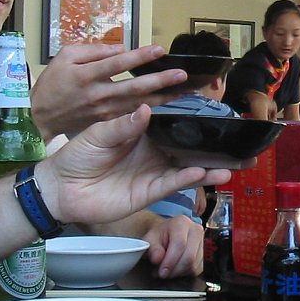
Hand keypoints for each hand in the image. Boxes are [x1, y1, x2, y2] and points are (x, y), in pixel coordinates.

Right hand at [31, 43, 187, 139]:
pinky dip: (150, 110)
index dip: (140, 56)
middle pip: (134, 87)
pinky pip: (132, 115)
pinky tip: (166, 105)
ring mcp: (105, 111)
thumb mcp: (65, 56)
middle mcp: (99, 94)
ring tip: (183, 91)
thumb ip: (93, 51)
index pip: (118, 63)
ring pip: (138, 103)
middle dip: (160, 80)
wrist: (40, 116)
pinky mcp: (107, 122)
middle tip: (181, 75)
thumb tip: (120, 49)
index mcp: (87, 75)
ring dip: (162, 98)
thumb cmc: (53, 82)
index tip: (159, 49)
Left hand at [35, 105, 231, 226]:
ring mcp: (153, 172)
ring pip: (188, 168)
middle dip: (213, 146)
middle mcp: (153, 151)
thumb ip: (123, 126)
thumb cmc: (76, 157)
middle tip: (239, 142)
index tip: (214, 108)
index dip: (192, 116)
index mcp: (142, 132)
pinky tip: (203, 174)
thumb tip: (145, 110)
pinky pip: (173, 185)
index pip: (172, 122)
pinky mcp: (149, 192)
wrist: (60, 189)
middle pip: (189, 148)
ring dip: (210, 168)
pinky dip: (189, 180)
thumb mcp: (97, 134)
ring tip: (233, 165)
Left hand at [143, 215, 204, 278]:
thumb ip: (152, 248)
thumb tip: (157, 258)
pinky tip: (175, 268)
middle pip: (189, 257)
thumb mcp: (150, 239)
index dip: (170, 261)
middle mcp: (196, 231)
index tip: (161, 271)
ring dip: (178, 273)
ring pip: (193, 266)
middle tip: (161, 274)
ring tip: (166, 270)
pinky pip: (196, 270)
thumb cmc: (160, 236)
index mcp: (182, 223)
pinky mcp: (206, 255)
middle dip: (174, 270)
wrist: (168, 235)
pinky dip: (184, 273)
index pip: (180, 244)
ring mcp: (203, 243)